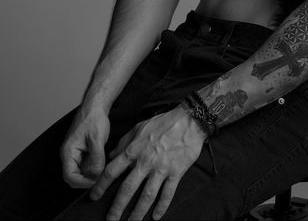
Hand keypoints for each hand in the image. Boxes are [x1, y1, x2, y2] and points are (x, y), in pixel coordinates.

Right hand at [60, 105, 109, 187]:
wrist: (95, 106)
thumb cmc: (94, 119)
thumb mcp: (97, 139)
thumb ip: (96, 158)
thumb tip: (96, 175)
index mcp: (68, 152)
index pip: (69, 176)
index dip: (82, 182)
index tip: (94, 181)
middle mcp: (69, 154)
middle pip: (73, 176)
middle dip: (86, 180)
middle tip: (100, 177)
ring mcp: (75, 153)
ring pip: (80, 171)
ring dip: (90, 173)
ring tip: (102, 169)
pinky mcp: (81, 151)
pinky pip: (84, 165)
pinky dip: (92, 167)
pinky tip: (101, 163)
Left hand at [89, 106, 205, 220]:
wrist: (189, 120)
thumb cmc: (164, 122)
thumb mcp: (139, 127)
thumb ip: (124, 142)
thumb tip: (112, 154)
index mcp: (134, 150)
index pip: (112, 171)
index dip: (101, 185)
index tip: (94, 196)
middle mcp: (146, 162)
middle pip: (127, 189)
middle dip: (117, 207)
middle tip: (110, 220)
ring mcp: (161, 169)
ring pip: (146, 196)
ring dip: (138, 212)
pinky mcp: (176, 173)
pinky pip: (167, 194)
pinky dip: (161, 207)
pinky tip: (155, 217)